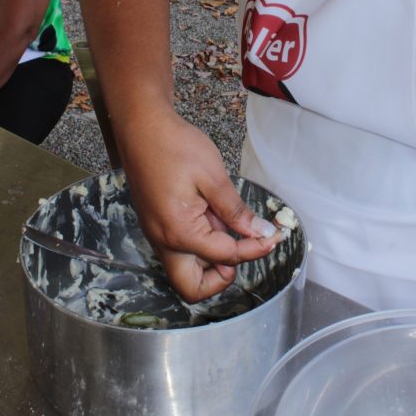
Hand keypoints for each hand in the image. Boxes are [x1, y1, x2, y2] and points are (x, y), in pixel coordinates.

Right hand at [122, 112, 277, 301]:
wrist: (142, 127)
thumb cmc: (174, 146)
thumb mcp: (213, 176)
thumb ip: (236, 211)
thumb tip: (259, 233)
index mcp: (179, 232)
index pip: (225, 257)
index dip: (254, 250)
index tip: (273, 238)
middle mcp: (163, 241)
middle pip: (193, 288)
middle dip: (222, 278)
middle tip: (244, 248)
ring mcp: (157, 235)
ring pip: (186, 270)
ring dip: (212, 257)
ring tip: (226, 221)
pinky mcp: (157, 225)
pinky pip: (180, 249)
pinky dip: (201, 242)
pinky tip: (212, 214)